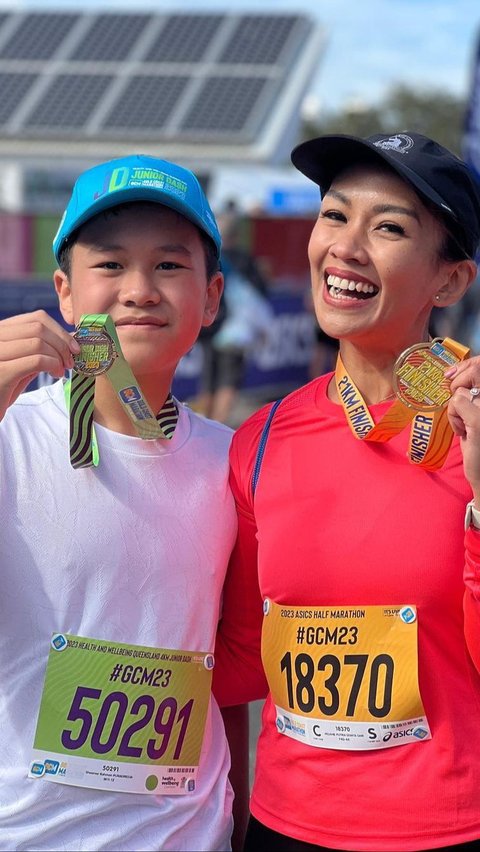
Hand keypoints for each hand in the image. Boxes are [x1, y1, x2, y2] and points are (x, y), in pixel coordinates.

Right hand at [0, 310, 79, 422]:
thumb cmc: (4, 388)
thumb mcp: (22, 364)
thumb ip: (39, 350)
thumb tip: (70, 341)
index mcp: (2, 331)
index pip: (36, 318)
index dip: (60, 331)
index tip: (73, 347)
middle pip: (39, 328)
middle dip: (62, 344)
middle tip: (69, 362)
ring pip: (38, 342)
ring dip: (58, 356)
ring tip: (61, 370)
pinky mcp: (1, 371)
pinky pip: (36, 361)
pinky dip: (52, 365)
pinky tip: (55, 374)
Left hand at [446, 357, 479, 496]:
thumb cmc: (478, 442)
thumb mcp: (474, 413)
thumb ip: (470, 394)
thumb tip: (452, 372)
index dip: (469, 364)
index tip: (453, 373)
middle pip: (476, 369)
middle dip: (458, 382)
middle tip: (457, 405)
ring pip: (460, 391)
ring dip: (455, 410)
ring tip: (464, 426)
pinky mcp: (479, 419)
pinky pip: (456, 402)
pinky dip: (453, 417)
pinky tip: (463, 432)